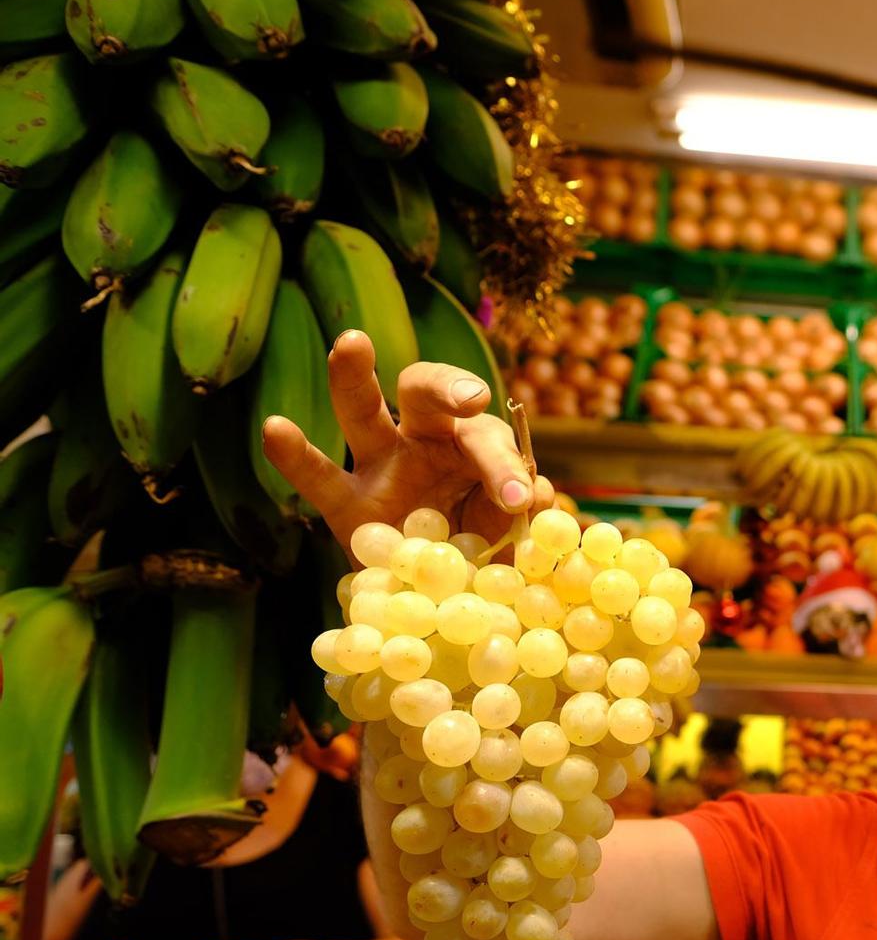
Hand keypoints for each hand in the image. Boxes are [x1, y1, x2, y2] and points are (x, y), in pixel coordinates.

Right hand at [261, 330, 555, 560]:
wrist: (443, 595)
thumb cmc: (485, 548)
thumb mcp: (510, 533)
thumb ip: (521, 510)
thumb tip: (539, 492)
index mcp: (474, 445)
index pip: (487, 438)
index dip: (504, 464)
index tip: (518, 496)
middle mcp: (424, 443)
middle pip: (428, 395)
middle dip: (446, 387)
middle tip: (468, 398)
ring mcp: (379, 467)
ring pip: (363, 413)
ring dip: (355, 377)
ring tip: (351, 344)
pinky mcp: (345, 505)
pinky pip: (317, 477)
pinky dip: (294, 454)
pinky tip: (275, 429)